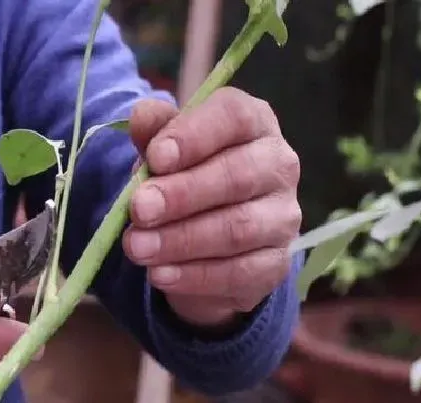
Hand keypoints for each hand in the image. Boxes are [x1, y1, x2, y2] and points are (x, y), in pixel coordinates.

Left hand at [124, 87, 300, 329]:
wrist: (208, 235)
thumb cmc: (186, 176)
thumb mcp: (165, 150)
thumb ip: (154, 132)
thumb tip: (141, 115)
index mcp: (253, 124)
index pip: (234, 117)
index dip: (194, 136)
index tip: (155, 158)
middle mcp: (278, 165)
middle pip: (238, 176)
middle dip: (182, 195)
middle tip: (139, 209)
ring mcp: (282, 216)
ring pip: (237, 228)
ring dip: (181, 240)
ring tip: (138, 247)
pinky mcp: (276, 262)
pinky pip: (239, 272)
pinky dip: (195, 276)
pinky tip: (160, 274)